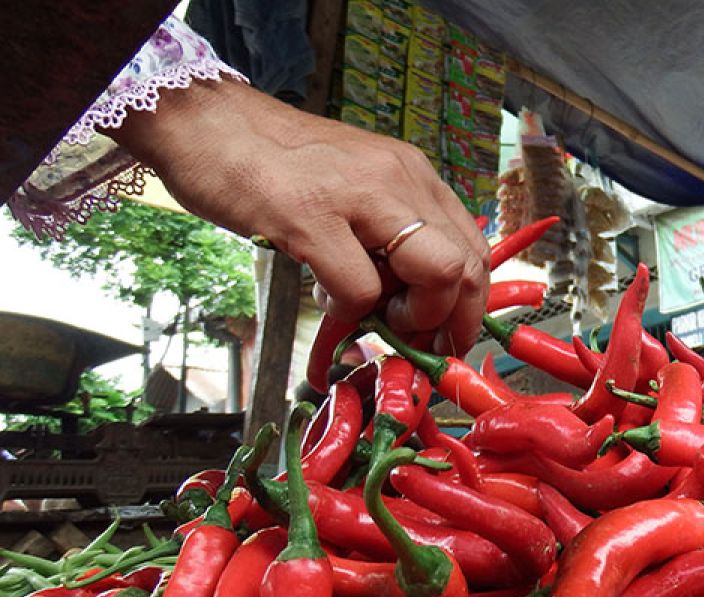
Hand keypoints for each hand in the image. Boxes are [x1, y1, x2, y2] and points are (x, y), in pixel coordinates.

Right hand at [107, 78, 489, 354]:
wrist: (203, 121)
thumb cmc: (274, 163)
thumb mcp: (355, 188)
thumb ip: (388, 231)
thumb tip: (411, 297)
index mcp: (413, 175)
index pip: (475, 250)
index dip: (469, 306)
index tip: (443, 336)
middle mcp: (399, 179)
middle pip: (467, 267)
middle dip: (450, 322)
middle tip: (415, 343)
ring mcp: (358, 196)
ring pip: (435, 274)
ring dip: (409, 319)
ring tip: (367, 315)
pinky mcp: (309, 217)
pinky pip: (360, 290)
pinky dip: (348, 316)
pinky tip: (323, 304)